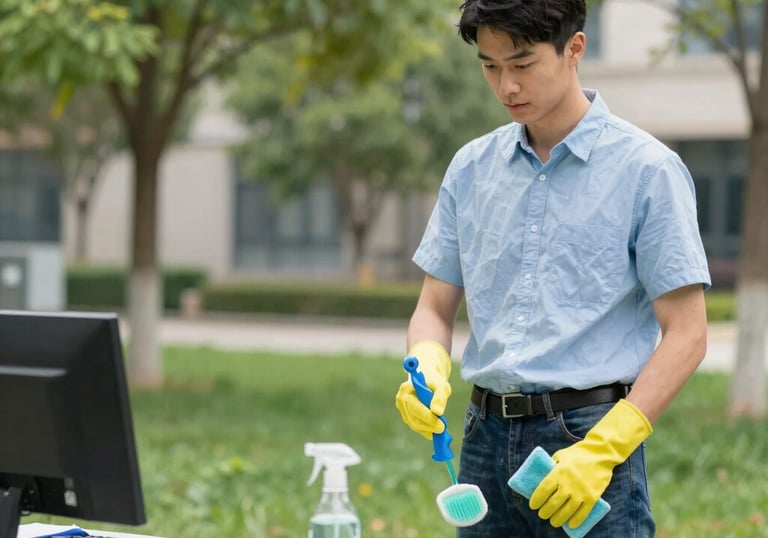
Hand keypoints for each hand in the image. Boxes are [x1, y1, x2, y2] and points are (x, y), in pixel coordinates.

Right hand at [395, 341, 451, 438]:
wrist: (429, 381)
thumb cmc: (435, 382)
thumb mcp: (441, 386)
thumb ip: (439, 397)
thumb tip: (437, 411)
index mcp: (406, 389)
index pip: (415, 407)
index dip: (428, 417)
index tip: (441, 425)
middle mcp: (401, 400)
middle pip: (413, 418)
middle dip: (429, 425)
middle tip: (443, 429)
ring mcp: (402, 409)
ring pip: (414, 424)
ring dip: (428, 429)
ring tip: (441, 429)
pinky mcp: (407, 416)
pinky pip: (416, 426)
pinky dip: (426, 430)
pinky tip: (435, 430)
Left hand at [530, 399, 651, 528]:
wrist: (601, 453)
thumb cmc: (578, 453)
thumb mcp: (561, 455)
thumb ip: (552, 465)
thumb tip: (543, 476)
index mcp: (559, 472)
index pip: (544, 490)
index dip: (536, 500)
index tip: (533, 505)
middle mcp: (569, 484)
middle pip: (553, 503)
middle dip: (545, 512)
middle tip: (542, 514)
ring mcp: (581, 492)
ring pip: (567, 511)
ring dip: (558, 519)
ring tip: (553, 522)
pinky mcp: (593, 497)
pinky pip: (583, 513)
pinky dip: (576, 520)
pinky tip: (571, 524)